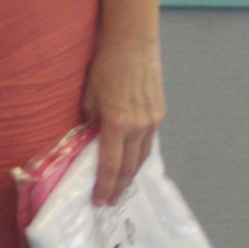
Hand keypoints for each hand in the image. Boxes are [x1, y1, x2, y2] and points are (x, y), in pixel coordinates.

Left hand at [83, 40, 164, 202]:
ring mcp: (152, 121)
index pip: (110, 166)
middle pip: (129, 167)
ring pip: (142, 157)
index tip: (98, 200)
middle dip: (118, 188)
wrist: (133, 45)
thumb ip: (90, 125)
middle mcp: (138, 126)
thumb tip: (90, 144)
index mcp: (116, 123)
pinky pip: (149, 142)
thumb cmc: (104, 68)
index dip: (104, 186)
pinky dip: (140, 156)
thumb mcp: (88, 98)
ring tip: (121, 188)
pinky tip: (133, 163)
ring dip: (132, 176)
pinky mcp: (160, 114)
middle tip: (109, 202)